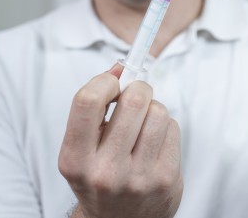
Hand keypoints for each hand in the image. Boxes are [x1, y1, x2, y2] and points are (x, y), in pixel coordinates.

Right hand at [58, 64, 182, 217]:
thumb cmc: (99, 173)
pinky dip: (165, 127)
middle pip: (133, 100)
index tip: (112, 82)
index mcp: (74, 159)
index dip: (104, 81)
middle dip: (137, 89)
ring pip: (158, 112)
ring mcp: (138, 178)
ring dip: (153, 109)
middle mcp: (104, 171)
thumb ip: (93, 107)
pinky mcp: (166, 179)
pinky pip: (173, 128)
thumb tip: (119, 66)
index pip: (87, 101)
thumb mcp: (82, 147)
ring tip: (143, 124)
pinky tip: (154, 142)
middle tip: (135, 96)